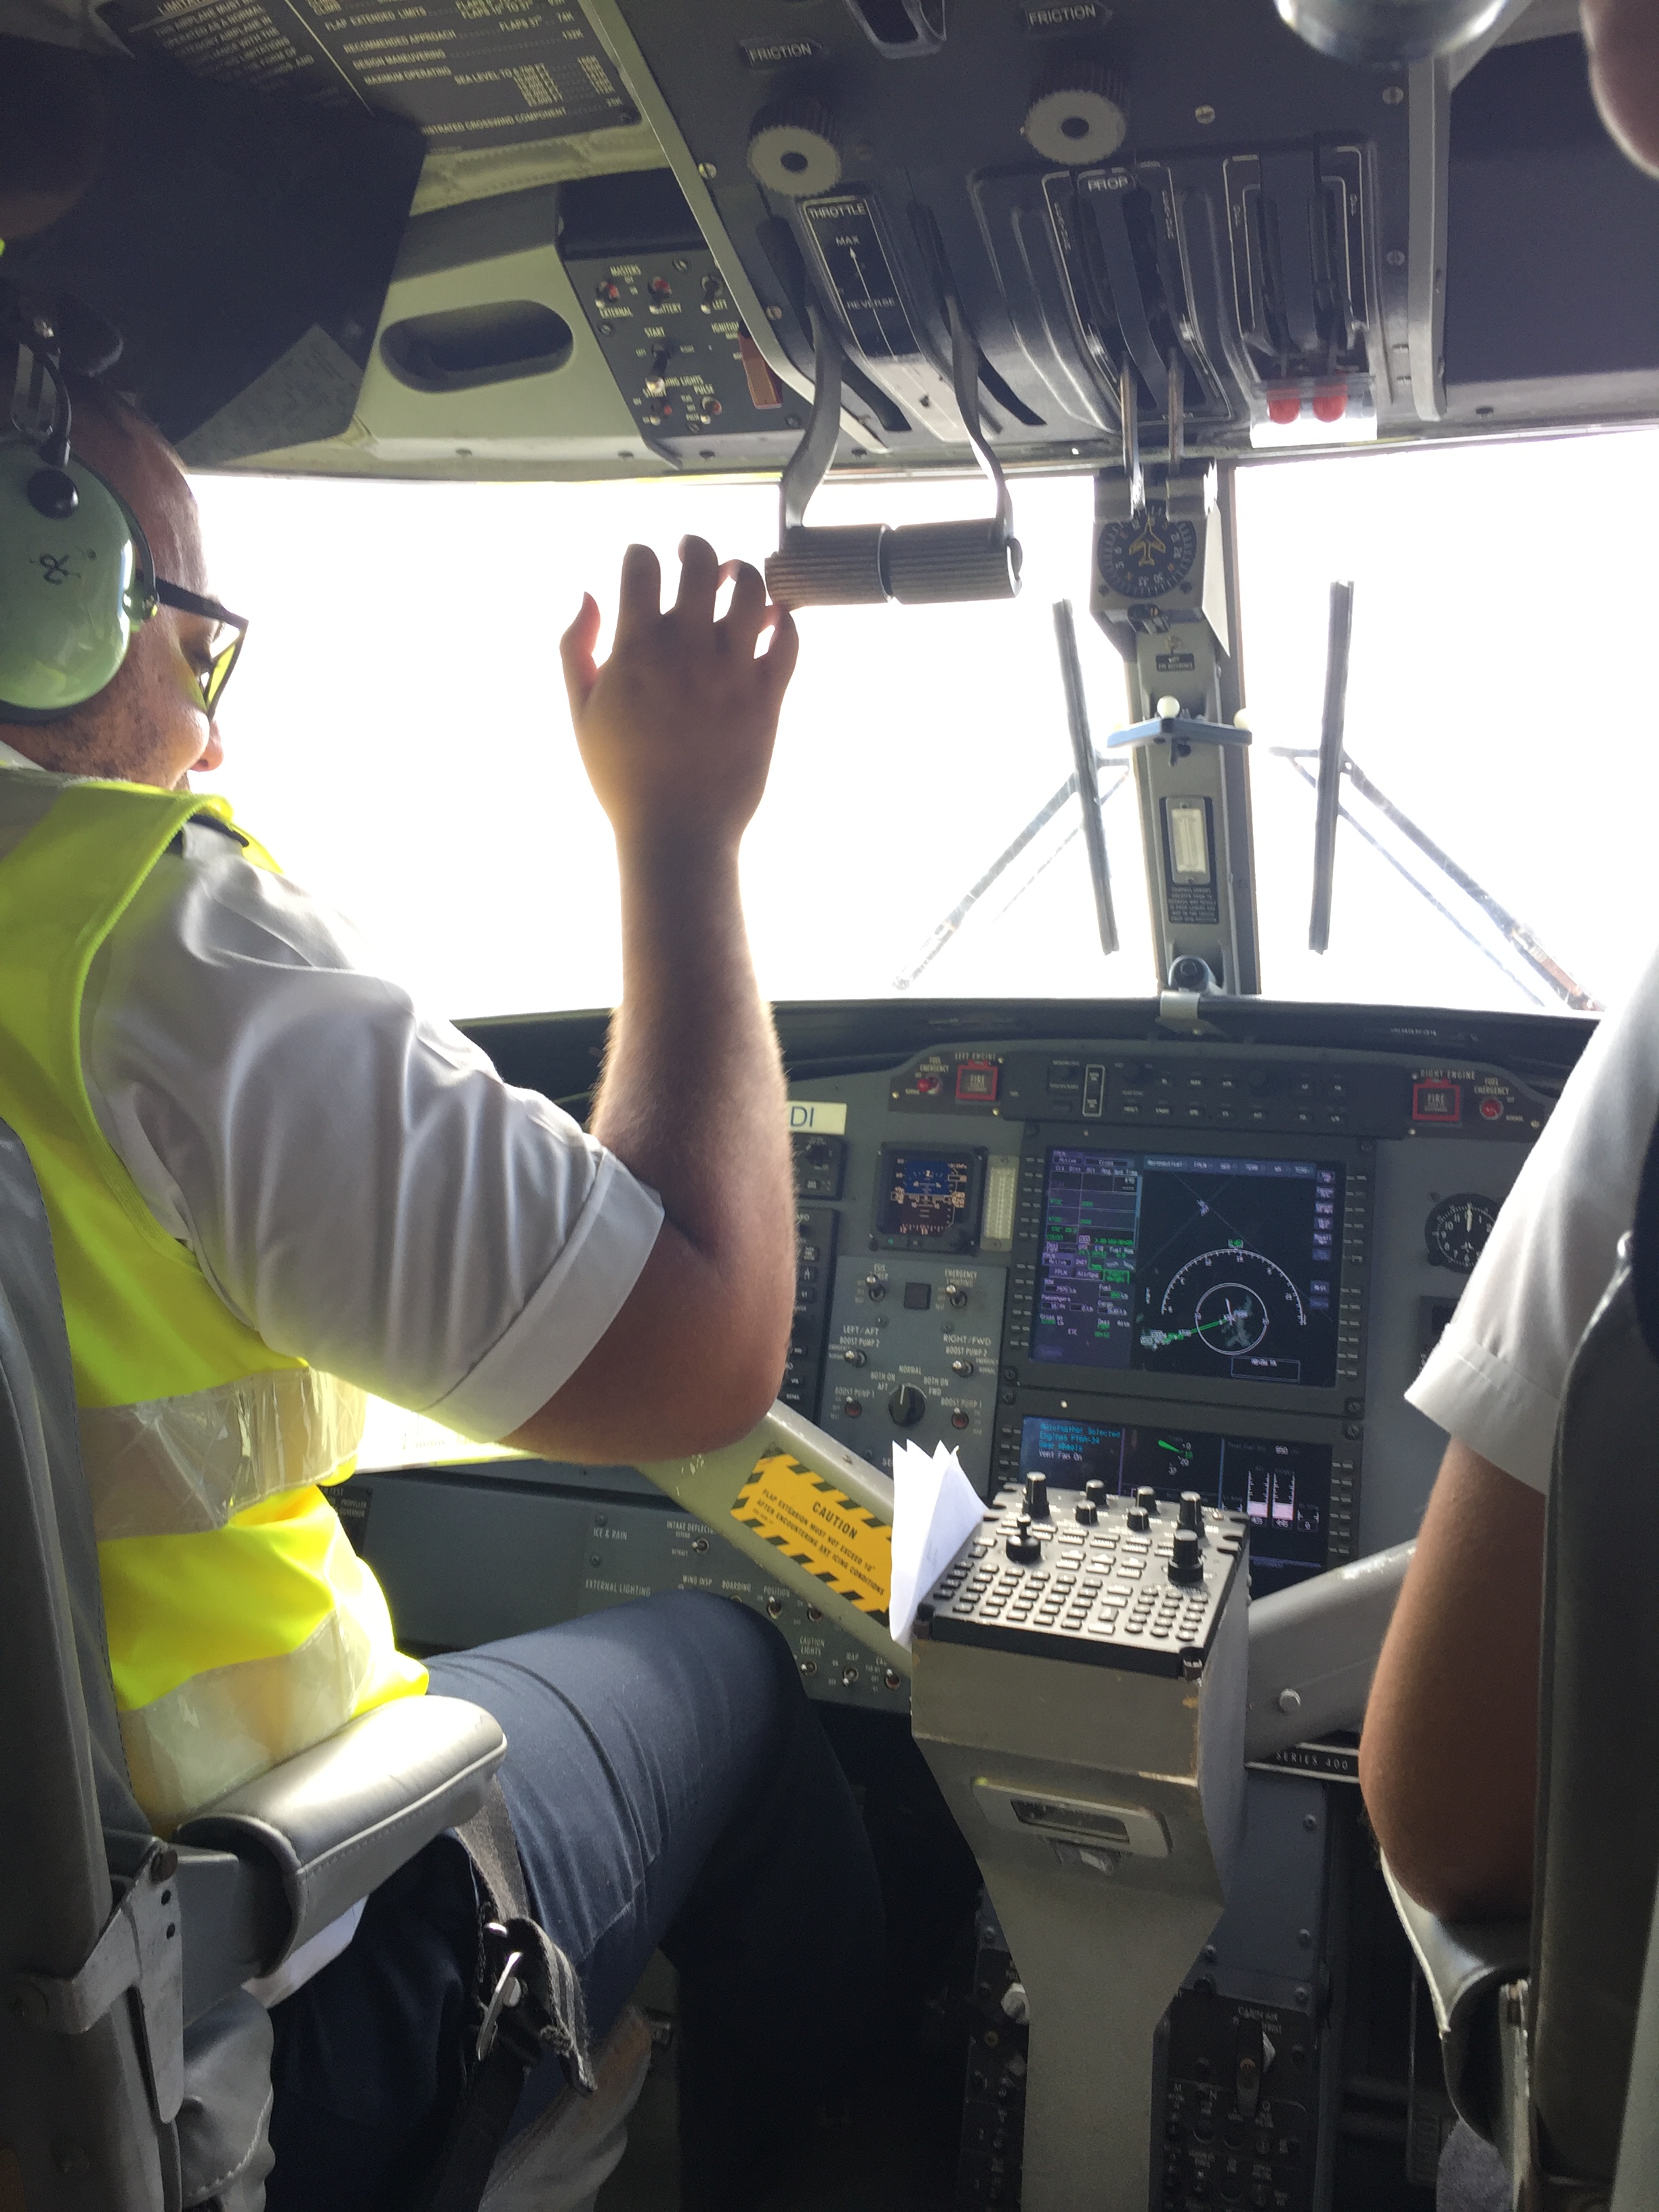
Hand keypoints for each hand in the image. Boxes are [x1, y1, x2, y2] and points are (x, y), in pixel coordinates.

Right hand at [561, 536, 797, 856]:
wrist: (677, 832)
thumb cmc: (623, 777)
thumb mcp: (581, 714)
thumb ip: (576, 648)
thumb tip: (587, 594)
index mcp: (635, 652)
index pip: (642, 566)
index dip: (641, 553)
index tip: (643, 565)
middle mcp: (687, 652)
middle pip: (701, 563)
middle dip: (694, 546)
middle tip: (691, 554)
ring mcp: (732, 673)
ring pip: (751, 590)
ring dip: (743, 574)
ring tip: (732, 582)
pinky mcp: (767, 697)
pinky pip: (788, 638)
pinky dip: (782, 620)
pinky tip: (767, 624)